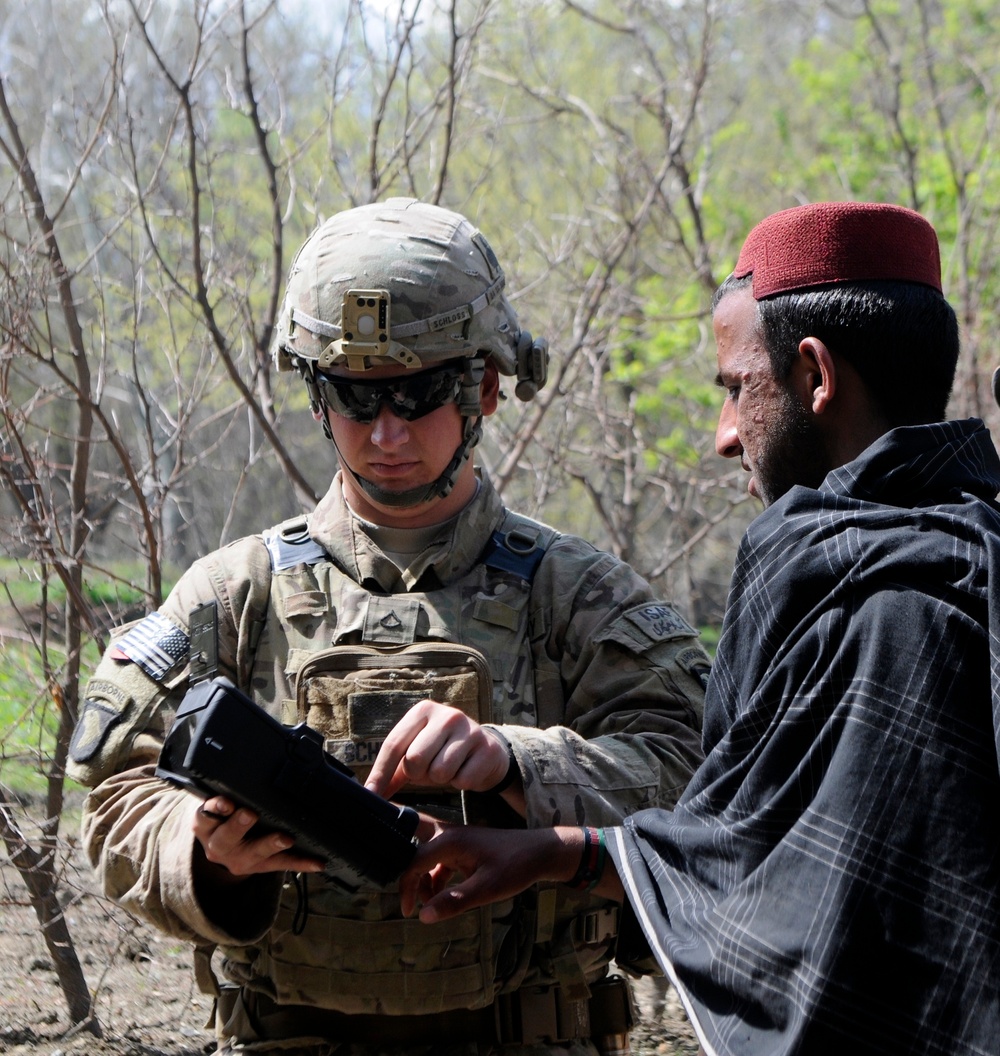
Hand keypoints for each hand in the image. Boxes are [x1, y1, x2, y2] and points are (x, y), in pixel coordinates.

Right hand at [191, 795, 324, 882]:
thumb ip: (226, 790)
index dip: (215, 808)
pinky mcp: (258, 867)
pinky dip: (301, 862)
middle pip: (226, 838)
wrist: (221, 849)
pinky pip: (280, 865)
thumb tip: (247, 760)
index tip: (227, 802)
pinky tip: (317, 862)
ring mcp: (238, 858)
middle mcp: (217, 844)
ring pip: (254, 853)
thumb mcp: (214, 806)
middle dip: (239, 826)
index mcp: (205, 825)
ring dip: (271, 845)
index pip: (205, 815)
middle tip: (251, 814)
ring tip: (286, 839)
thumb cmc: (221, 817)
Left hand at [365, 700, 513, 798]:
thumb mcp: (417, 753)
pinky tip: (465, 770)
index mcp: (423, 711)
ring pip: (440, 772)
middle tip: (428, 770)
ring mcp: (469, 729)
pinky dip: (461, 783)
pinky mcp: (487, 748)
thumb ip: (393, 771)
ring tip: (448, 768)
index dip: (381, 772)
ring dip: (441, 779)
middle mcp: (447, 715)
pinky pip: (462, 781)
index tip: (372, 794)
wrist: (486, 751)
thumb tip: (371, 792)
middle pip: (415, 759)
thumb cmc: (442, 752)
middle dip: (418, 774)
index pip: (394, 744)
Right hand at [399, 825, 581, 921]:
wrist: (539, 853)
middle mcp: (449, 835)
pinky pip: (439, 860)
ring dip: (421, 877)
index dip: (406, 887)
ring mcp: (456, 840)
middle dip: (400, 859)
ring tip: (426, 903)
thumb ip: (453, 901)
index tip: (407, 912)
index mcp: (450, 840)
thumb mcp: (486, 889)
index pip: (413, 861)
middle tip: (391, 878)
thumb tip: (422, 916)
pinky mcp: (464, 848)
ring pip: (424, 854)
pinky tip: (440, 896)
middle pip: (413, 840)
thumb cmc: (514, 867)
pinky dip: (434, 877)